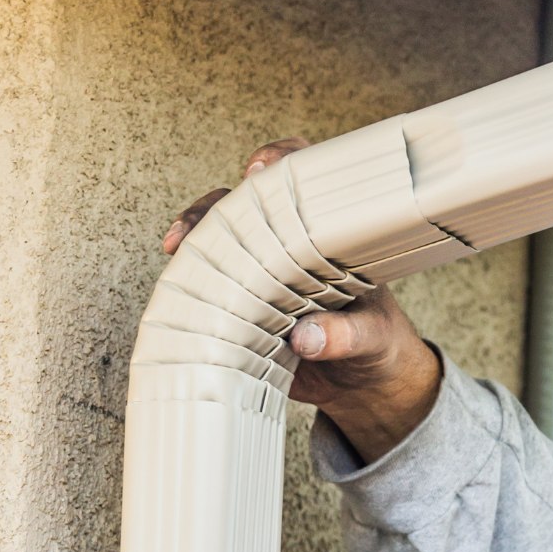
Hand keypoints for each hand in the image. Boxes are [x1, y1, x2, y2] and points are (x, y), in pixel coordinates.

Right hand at [160, 138, 440, 464]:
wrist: (363, 390)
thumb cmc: (377, 345)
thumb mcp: (373, 338)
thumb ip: (346, 335)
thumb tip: (306, 337)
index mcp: (328, 237)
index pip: (305, 180)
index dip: (281, 161)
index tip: (260, 170)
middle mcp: (290, 248)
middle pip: (245, 206)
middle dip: (216, 205)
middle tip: (202, 223)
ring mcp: (262, 279)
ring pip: (218, 243)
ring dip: (194, 240)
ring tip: (180, 248)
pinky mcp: (242, 314)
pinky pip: (207, 291)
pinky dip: (187, 288)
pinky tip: (175, 293)